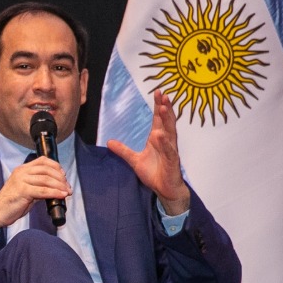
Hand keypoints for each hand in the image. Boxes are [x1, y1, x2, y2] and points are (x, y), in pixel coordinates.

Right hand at [0, 156, 70, 231]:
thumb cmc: (12, 203)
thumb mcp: (27, 191)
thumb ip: (39, 187)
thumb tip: (56, 188)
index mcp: (22, 169)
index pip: (42, 161)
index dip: (56, 166)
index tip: (64, 175)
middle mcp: (21, 172)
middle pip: (46, 169)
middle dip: (60, 178)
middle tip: (68, 187)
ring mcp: (21, 180)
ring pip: (46, 179)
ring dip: (60, 186)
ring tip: (67, 192)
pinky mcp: (22, 190)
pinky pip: (42, 190)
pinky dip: (54, 192)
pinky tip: (61, 195)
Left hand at [105, 89, 189, 213]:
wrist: (165, 190)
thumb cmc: (155, 173)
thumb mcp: (135, 160)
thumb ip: (124, 150)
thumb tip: (109, 142)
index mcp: (158, 138)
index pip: (158, 119)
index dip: (158, 106)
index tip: (158, 92)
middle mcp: (166, 141)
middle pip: (166, 121)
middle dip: (165, 107)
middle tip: (162, 94)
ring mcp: (170, 150)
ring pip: (170, 132)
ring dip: (167, 120)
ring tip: (163, 108)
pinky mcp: (173, 161)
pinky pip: (170, 150)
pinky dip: (166, 143)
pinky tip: (161, 135)